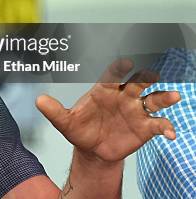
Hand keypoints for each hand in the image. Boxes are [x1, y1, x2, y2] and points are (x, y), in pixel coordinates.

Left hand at [36, 59, 180, 161]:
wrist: (92, 150)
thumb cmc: (80, 130)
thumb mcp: (65, 122)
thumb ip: (54, 111)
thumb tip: (39, 100)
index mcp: (103, 91)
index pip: (112, 75)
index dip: (118, 68)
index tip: (125, 62)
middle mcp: (123, 97)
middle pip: (137, 82)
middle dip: (144, 77)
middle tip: (151, 74)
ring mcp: (136, 111)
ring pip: (154, 99)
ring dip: (165, 97)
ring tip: (173, 96)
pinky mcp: (145, 128)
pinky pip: (159, 124)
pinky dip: (166, 126)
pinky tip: (170, 133)